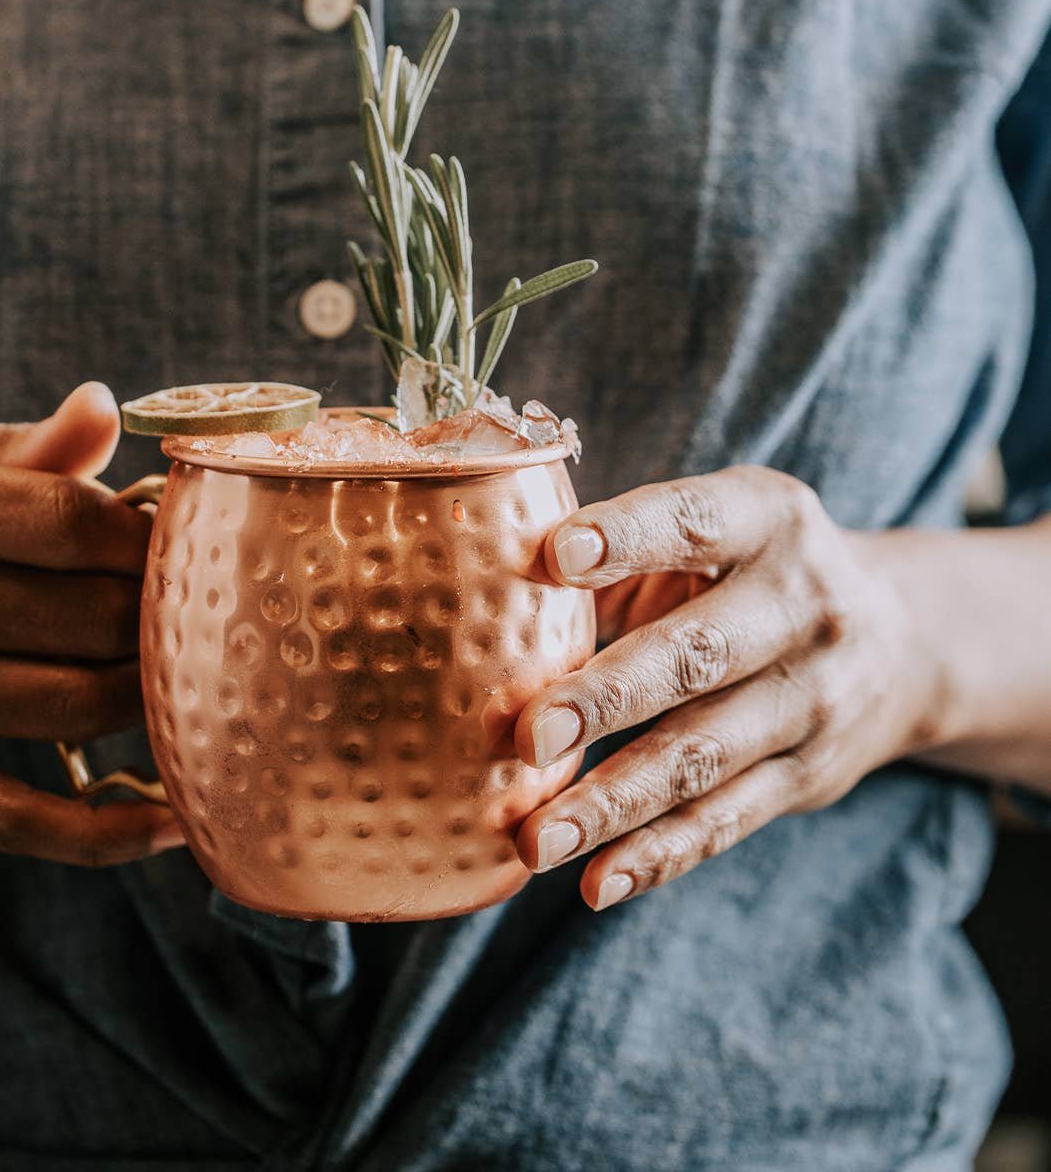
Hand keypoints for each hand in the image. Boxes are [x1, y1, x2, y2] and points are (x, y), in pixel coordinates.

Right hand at [0, 384, 183, 866]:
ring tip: (194, 678)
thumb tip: (106, 408)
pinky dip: (106, 834)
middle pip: (86, 619)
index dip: (150, 538)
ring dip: (154, 699)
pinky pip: (20, 821)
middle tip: (203, 613)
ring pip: (74, 709)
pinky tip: (173, 820)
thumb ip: (26, 444)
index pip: (70, 522)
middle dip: (164, 617)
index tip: (185, 543)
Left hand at [512, 467, 946, 908]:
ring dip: (616, 802)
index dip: (627, 538)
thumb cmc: (749, 570)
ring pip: (705, 756)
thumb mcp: (714, 530)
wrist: (901, 640)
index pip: (694, 522)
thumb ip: (623, 552)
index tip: (553, 557)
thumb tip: (498, 590)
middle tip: (525, 736)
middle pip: (698, 656)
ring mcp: (815, 699)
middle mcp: (805, 606)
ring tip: (537, 838)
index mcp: (770, 519)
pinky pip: (727, 820)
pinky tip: (595, 881)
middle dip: (608, 699)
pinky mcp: (810, 775)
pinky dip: (660, 855)